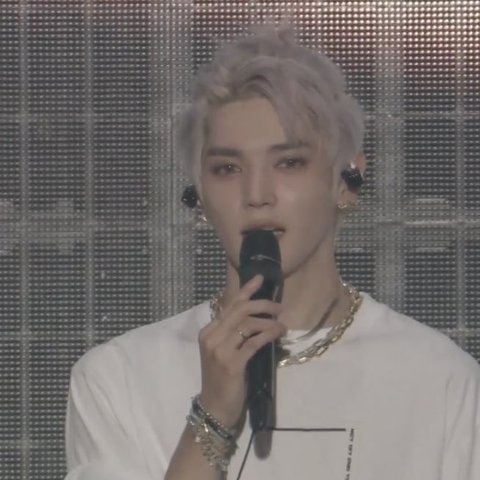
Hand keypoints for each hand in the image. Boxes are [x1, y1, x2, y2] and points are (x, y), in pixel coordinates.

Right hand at [197, 275, 285, 429]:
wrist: (214, 407)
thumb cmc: (221, 379)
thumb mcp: (223, 351)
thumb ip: (233, 333)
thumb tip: (257, 316)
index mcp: (208, 332)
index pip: (230, 306)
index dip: (246, 291)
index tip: (260, 279)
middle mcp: (211, 337)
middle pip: (240, 311)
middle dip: (262, 304)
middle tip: (278, 307)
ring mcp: (220, 350)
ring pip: (248, 324)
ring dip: (268, 322)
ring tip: (281, 325)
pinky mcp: (232, 363)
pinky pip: (254, 342)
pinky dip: (269, 335)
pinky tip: (278, 333)